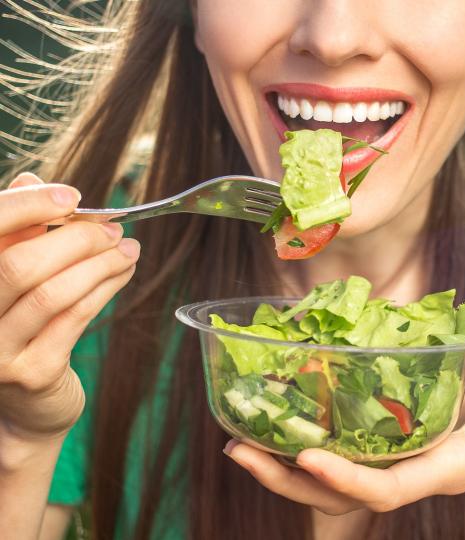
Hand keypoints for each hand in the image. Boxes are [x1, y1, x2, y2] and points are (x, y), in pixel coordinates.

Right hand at [0, 174, 139, 444]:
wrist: (22, 411)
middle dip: (74, 239)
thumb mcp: (9, 279)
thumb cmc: (16, 329)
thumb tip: (32, 179)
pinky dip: (105, 288)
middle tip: (113, 227)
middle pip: (17, 264)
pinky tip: (124, 272)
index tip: (72, 197)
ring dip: (99, 263)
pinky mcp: (31, 374)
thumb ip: (16, 233)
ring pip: (51, 293)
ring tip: (129, 247)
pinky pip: (75, 318)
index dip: (25, 205)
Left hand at [223, 293, 464, 514]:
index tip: (307, 454)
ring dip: (286, 471)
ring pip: (336, 488)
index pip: (392, 488)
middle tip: (239, 449)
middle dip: (292, 481)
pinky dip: (305, 451)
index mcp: (450, 466)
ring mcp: (402, 468)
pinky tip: (275, 423)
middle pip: (346, 498)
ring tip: (238, 442)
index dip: (349, 479)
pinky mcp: (393, 454)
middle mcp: (418, 474)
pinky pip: (344, 463)